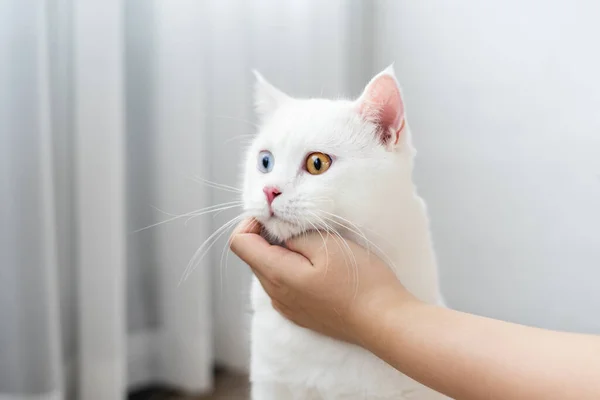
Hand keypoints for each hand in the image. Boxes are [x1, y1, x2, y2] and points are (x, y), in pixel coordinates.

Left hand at [230, 219, 416, 343]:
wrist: (384, 321)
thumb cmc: (360, 281)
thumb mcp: (327, 245)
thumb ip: (294, 234)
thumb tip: (275, 227)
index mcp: (277, 275)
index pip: (240, 242)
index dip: (252, 222)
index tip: (277, 215)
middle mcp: (275, 294)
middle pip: (254, 255)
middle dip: (269, 234)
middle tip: (301, 225)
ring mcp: (287, 307)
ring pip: (269, 269)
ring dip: (282, 252)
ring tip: (314, 245)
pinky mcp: (300, 313)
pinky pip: (283, 285)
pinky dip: (292, 268)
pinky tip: (320, 266)